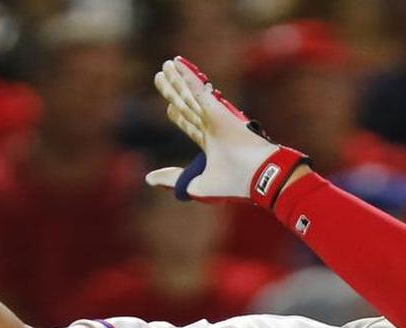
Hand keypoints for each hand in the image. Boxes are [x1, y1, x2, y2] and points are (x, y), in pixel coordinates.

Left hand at [145, 57, 307, 209]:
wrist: (256, 176)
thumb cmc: (234, 184)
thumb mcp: (195, 185)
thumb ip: (172, 179)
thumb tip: (148, 178)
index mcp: (212, 143)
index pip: (191, 124)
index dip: (179, 115)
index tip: (170, 107)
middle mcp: (212, 127)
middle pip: (187, 105)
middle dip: (173, 91)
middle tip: (161, 76)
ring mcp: (215, 116)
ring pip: (189, 94)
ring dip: (177, 79)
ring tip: (165, 66)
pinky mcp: (216, 108)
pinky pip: (198, 88)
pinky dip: (188, 75)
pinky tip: (177, 63)